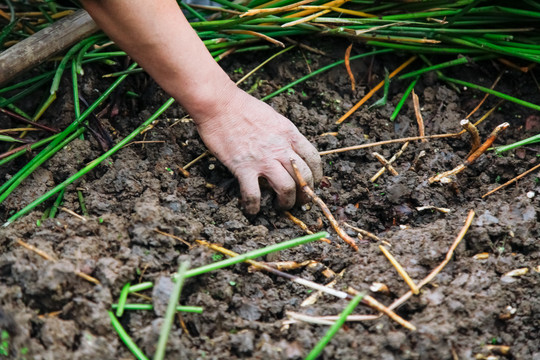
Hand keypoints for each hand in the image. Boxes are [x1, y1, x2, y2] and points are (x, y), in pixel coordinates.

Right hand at [192, 86, 321, 213]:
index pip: (313, 158)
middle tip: (300, 201)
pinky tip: (252, 210)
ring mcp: (263, 159)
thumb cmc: (242, 107)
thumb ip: (283, 134)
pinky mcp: (243, 168)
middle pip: (304, 177)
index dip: (317, 175)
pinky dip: (254, 206)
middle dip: (305, 194)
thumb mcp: (273, 117)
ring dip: (287, 202)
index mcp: (289, 134)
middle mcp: (280, 148)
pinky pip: (254, 194)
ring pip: (286, 188)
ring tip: (281, 206)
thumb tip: (288, 149)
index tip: (313, 183)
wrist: (219, 104)